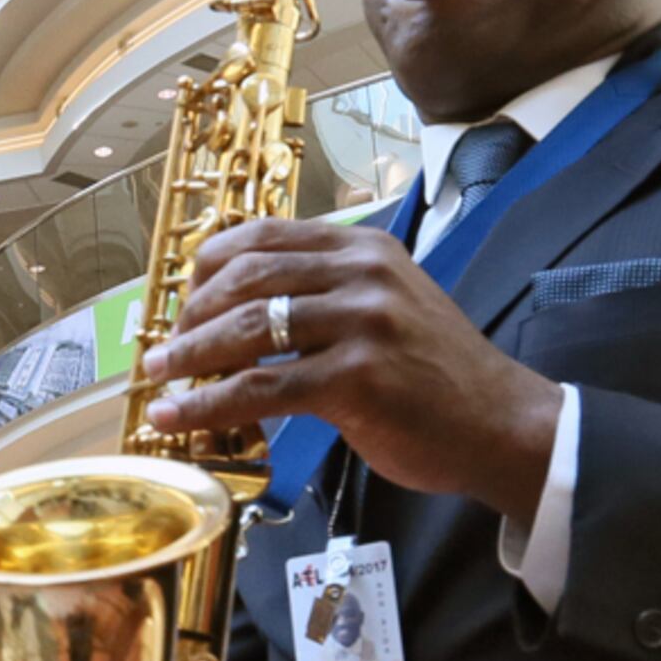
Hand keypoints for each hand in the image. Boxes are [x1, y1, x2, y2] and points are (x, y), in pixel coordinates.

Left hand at [135, 219, 560, 511]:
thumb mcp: (387, 306)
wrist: (501, 424)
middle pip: (244, 277)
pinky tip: (176, 417)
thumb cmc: (437, 375)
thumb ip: (327, 294)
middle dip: (190, 314)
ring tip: (159, 379)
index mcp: (363, 248)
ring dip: (189, 356)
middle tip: (165, 349)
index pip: (262, 236)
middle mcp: (361, 272)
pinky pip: (261, 386)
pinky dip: (207, 404)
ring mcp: (361, 322)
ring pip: (246, 329)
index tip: (182, 299)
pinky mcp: (356, 377)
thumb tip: (244, 310)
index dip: (206, 266)